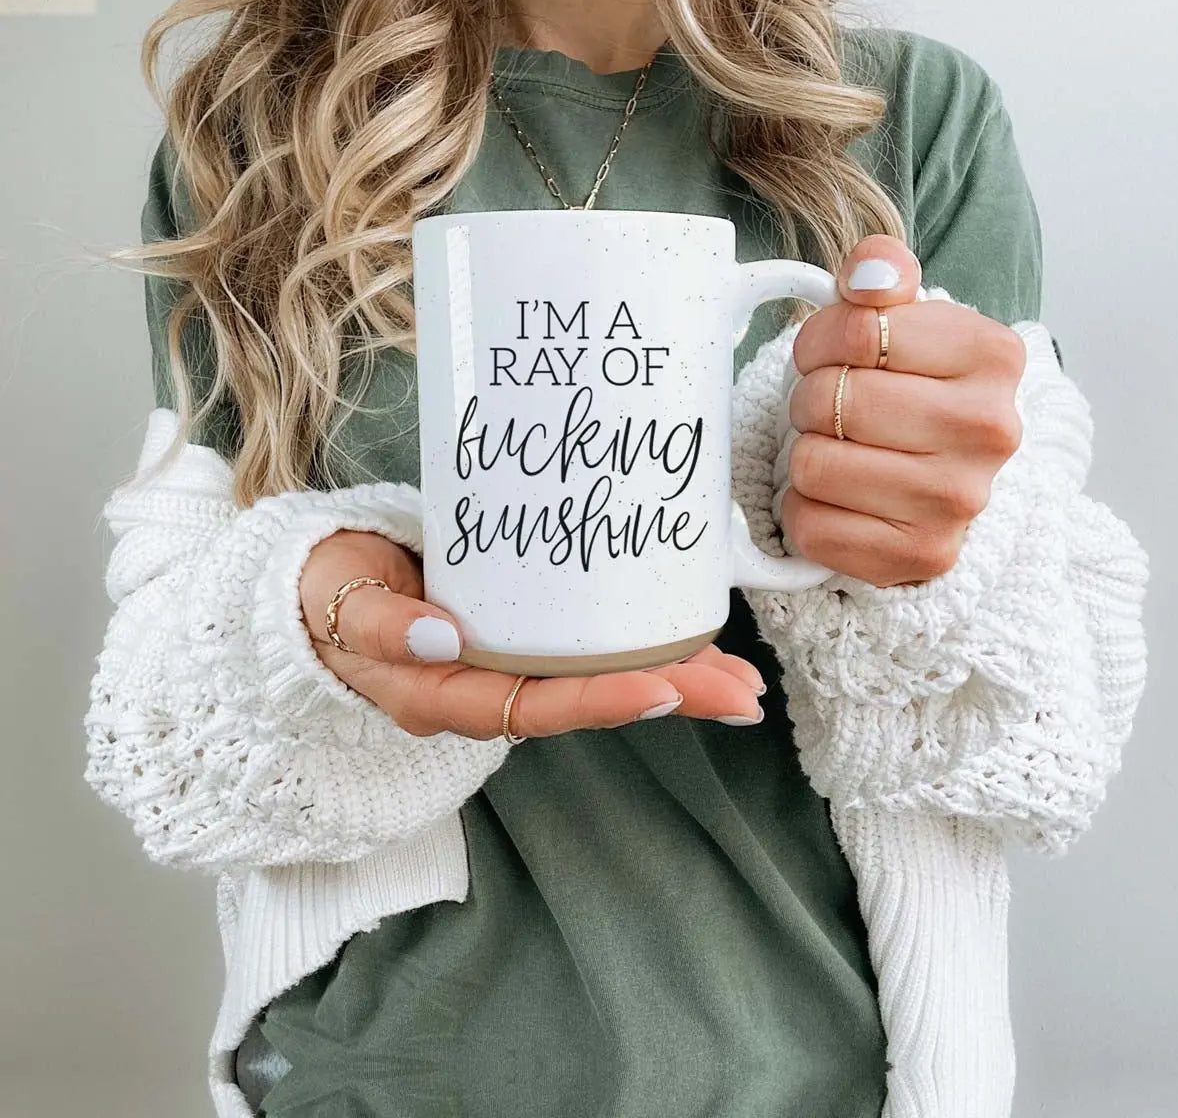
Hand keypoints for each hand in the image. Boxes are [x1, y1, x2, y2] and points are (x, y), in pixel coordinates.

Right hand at [298, 529, 766, 739]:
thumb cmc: (327, 596)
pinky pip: (588, 647)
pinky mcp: (522, 631)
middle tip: (742, 692)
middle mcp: (490, 688)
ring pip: (599, 678)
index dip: (602, 702)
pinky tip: (690, 636)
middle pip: (588, 700)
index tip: (667, 690)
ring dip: (672, 676)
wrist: (319, 587)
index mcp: (447, 694)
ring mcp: (510, 663)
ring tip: (740, 678)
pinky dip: (641, 645)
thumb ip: (380, 625)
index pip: (536, 706)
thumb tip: (442, 637)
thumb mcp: (339, 607)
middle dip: (669, 696)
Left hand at [782, 234, 1026, 587]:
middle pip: (831, 399)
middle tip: (832, 409)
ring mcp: (959, 502)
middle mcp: (990, 431)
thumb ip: (881, 272)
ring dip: (808, 455)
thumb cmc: (909, 389)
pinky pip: (811, 526)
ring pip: (813, 464)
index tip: (835, 355)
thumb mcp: (903, 318)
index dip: (822, 341)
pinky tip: (840, 499)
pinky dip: (807, 510)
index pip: (856, 330)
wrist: (942, 477)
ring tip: (840, 451)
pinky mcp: (921, 558)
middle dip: (812, 399)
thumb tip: (869, 276)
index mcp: (993, 356)